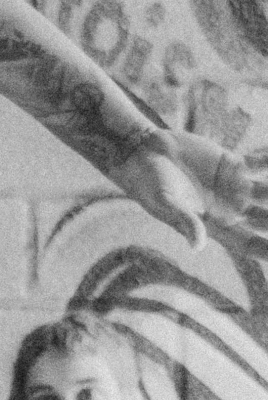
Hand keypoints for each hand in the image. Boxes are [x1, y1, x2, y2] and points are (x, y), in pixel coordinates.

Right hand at [115, 132, 267, 252]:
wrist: (143, 153)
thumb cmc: (149, 184)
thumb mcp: (166, 204)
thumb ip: (185, 222)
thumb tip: (198, 246)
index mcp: (216, 226)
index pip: (251, 244)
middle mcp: (231, 209)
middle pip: (267, 220)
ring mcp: (234, 186)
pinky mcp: (233, 163)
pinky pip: (260, 163)